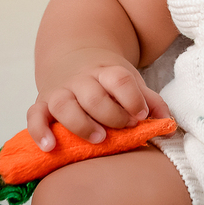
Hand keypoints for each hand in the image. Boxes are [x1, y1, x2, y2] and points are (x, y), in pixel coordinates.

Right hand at [27, 49, 170, 151]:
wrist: (74, 58)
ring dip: (81, 124)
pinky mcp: (41, 104)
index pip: (119, 80)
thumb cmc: (107, 80)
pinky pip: (34, 116)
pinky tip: (50, 147)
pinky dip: (39, 131)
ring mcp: (60, 91)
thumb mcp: (130, 82)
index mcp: (106, 72)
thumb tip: (168, 124)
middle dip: (111, 114)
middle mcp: (81, 80)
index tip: (142, 115)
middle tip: (124, 127)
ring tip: (98, 138)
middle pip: (93, 95)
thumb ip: (150, 101)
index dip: (132, 98)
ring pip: (64, 105)